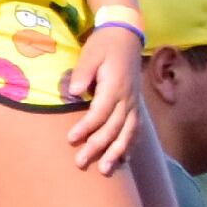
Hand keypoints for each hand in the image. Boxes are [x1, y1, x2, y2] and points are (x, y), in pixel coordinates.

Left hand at [69, 26, 141, 174]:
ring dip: (117, 152)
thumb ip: (82, 73)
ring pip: (128, 132)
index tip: (71, 139)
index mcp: (115, 85)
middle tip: (80, 162)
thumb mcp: (90, 53)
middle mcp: (127, 97)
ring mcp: (134, 102)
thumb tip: (74, 93)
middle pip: (114, 127)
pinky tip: (123, 159)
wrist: (126, 36)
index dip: (86, 127)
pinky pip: (136, 129)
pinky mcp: (135, 105)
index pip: (101, 112)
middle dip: (98, 146)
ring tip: (105, 169)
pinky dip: (130, 145)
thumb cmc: (104, 45)